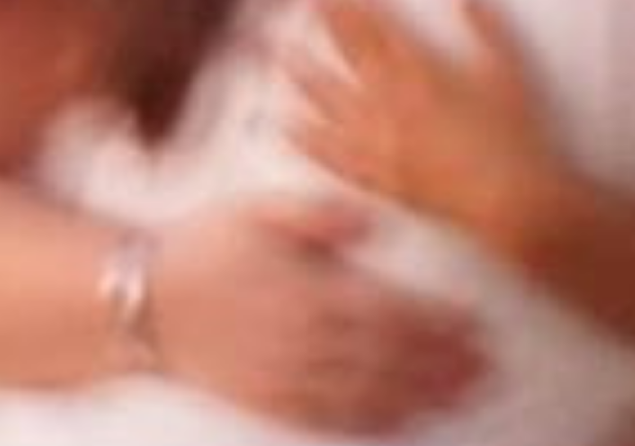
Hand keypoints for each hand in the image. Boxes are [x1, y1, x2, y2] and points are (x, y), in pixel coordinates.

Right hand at [148, 194, 490, 433]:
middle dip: (448, 365)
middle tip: (492, 366)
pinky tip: (409, 421)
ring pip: (371, 396)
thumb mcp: (258, 209)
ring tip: (468, 394)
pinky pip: (333, 422)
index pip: (392, 311)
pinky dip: (377, 424)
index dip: (441, 322)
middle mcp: (304, 342)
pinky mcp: (272, 405)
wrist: (142, 303)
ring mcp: (288, 380)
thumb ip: (322, 214)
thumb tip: (373, 221)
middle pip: (392, 359)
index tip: (479, 324)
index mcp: (307, 290)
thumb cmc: (203, 249)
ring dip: (426, 397)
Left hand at [285, 0, 580, 256]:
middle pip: (349, 48)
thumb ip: (483, 18)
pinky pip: (333, 155)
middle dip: (326, 12)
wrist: (515, 201)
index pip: (380, 19)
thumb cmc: (518, 135)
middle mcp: (393, 101)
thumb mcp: (510, 65)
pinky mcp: (380, 177)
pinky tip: (288, 126)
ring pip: (329, 98)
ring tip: (281, 47)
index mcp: (424, 70)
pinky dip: (308, 139)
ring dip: (303, 69)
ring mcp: (381, 140)